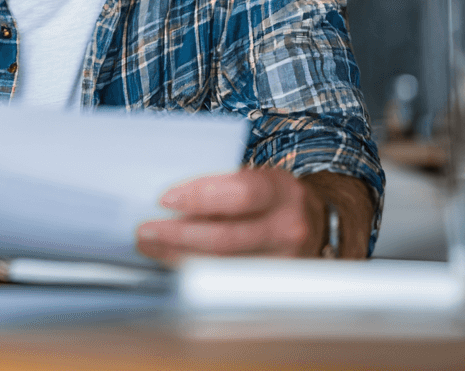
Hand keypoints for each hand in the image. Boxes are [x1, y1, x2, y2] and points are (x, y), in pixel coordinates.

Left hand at [135, 166, 324, 262]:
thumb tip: (168, 195)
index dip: (199, 197)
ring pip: (221, 265)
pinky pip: (225, 281)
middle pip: (225, 238)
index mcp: (280, 192)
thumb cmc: (275, 197)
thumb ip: (222, 183)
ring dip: (178, 256)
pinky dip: (194, 270)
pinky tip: (173, 260)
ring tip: (150, 245)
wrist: (317, 225)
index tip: (165, 199)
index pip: (239, 194)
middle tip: (146, 230)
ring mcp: (282, 262)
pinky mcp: (273, 287)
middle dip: (178, 235)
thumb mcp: (258, 177)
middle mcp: (286, 228)